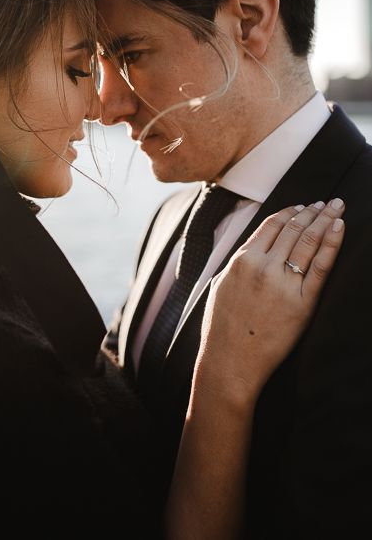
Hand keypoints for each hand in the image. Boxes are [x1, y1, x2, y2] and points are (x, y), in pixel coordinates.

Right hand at [197, 199, 344, 406]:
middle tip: (328, 201)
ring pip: (308, 241)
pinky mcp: (302, 302)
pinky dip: (332, 243)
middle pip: (293, 229)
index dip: (290, 212)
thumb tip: (255, 248)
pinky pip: (321, 266)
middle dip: (313, 211)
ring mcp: (283, 283)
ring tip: (337, 208)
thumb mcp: (221, 285)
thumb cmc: (222, 327)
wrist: (230, 361)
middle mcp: (262, 267)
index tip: (303, 206)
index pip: (270, 225)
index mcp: (240, 260)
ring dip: (325, 220)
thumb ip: (238, 264)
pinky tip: (339, 227)